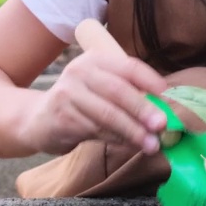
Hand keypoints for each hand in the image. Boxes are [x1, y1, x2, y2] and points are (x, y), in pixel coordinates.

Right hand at [20, 20, 168, 154]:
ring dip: (133, 131)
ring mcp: (68, 95)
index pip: (128, 66)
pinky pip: (97, 131)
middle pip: (118, 91)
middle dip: (143, 109)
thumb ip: (128, 93)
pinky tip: (130, 146)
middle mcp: (80, 72)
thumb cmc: (81, 103)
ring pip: (108, 114)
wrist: (38, 119)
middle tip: (162, 125)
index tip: (166, 95)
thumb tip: (165, 109)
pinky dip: (117, 140)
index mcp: (96, 60)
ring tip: (151, 144)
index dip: (149, 80)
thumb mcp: (101, 88)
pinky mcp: (62, 118)